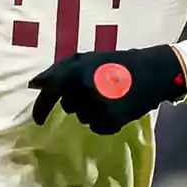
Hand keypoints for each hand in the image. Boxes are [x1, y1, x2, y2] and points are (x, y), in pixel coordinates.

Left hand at [29, 45, 186, 134]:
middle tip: (96, 90)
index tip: (38, 121)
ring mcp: (96, 106)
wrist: (152, 71)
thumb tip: (34, 85)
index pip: (49, 92)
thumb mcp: (86, 59)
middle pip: (68, 107)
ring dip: (91, 110)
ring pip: (82, 118)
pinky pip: (97, 128)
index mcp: (73, 71)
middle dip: (77, 100)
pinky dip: (104, 121)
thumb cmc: (116, 62)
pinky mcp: (110, 120)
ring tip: (109, 96)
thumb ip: (58, 70)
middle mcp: (82, 89)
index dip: (41, 108)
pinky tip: (116, 108)